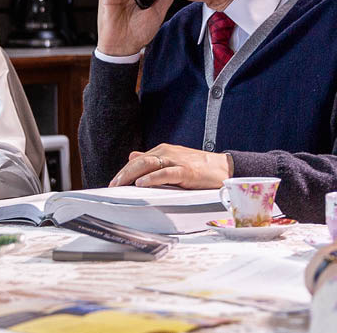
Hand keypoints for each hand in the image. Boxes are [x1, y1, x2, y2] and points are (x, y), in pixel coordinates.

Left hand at [108, 144, 232, 188]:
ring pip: (148, 164)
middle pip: (139, 161)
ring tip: (120, 184)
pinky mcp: (186, 171)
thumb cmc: (199, 167)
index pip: (138, 160)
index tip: (113, 182)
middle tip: (112, 185)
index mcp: (163, 151)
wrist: (224, 168)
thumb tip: (132, 156)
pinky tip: (141, 183)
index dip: (124, 171)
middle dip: (123, 173)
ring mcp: (176, 161)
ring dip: (131, 174)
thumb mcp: (173, 160)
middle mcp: (167, 153)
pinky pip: (165, 173)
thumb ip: (153, 160)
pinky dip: (151, 178)